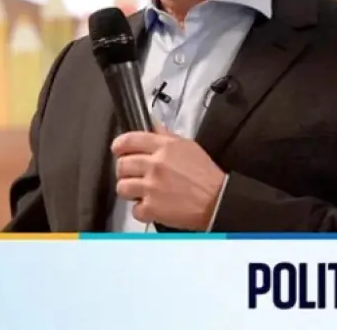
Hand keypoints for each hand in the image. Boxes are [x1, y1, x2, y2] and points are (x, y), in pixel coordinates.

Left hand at [111, 129, 225, 230]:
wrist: (217, 200)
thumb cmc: (205, 175)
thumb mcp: (188, 146)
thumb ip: (166, 136)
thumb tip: (153, 125)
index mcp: (164, 147)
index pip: (128, 140)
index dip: (119, 146)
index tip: (118, 150)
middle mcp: (156, 165)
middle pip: (122, 165)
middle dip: (126, 171)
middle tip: (135, 175)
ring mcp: (152, 187)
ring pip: (122, 187)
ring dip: (130, 191)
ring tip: (141, 192)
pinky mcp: (153, 208)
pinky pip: (134, 210)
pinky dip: (142, 211)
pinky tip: (152, 206)